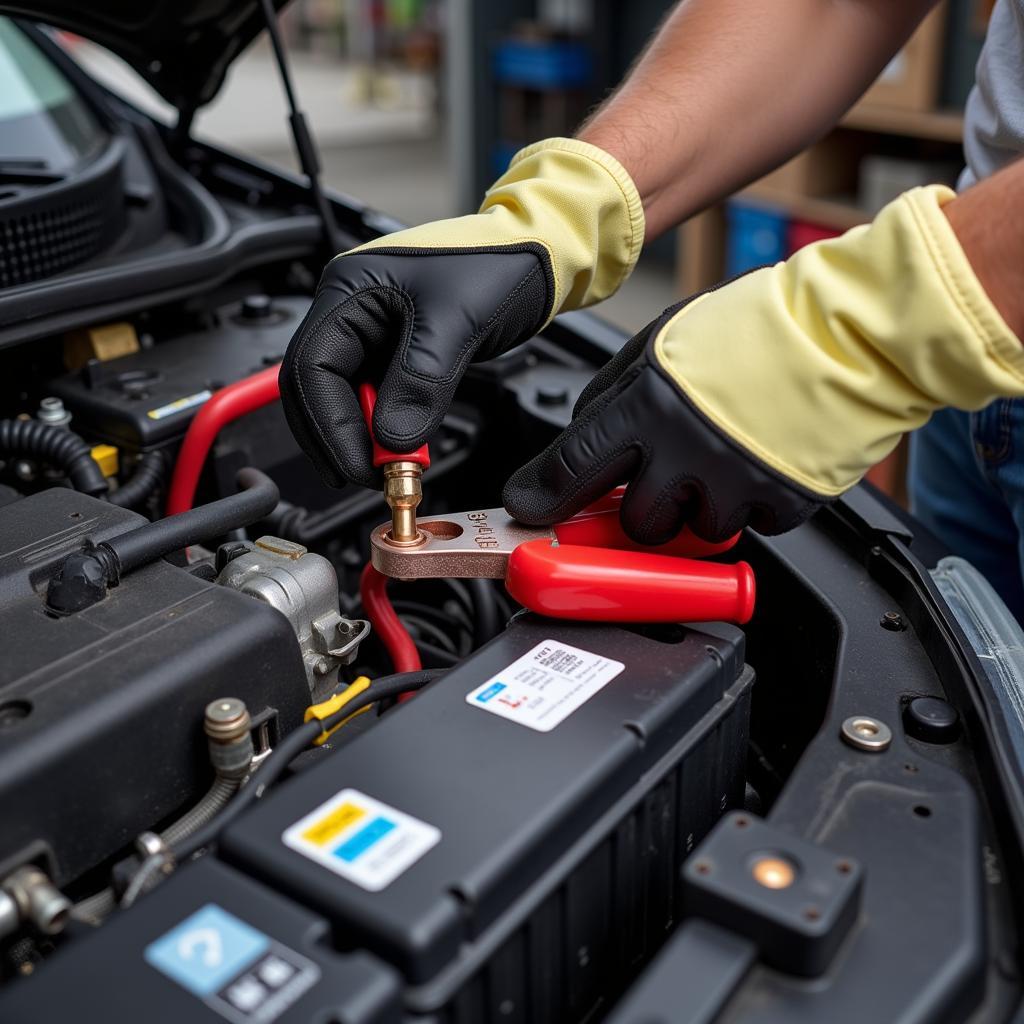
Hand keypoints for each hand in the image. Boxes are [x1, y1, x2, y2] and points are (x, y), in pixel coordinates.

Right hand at [280, 138, 642, 486]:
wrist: (539, 252)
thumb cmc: (501, 262)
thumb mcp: (458, 323)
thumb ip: (420, 381)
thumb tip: (390, 441)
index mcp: (349, 288)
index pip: (310, 368)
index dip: (329, 426)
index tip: (358, 466)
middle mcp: (350, 308)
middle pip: (314, 388)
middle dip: (337, 438)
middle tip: (371, 477)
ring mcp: (370, 331)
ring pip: (341, 398)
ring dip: (359, 438)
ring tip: (391, 468)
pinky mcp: (394, 351)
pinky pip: (373, 398)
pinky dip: (382, 428)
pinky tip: (401, 448)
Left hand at [505, 186, 1023, 541]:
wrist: (847, 332)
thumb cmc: (755, 330)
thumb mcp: (663, 341)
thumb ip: (616, 394)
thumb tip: (584, 435)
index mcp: (647, 405)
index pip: (572, 466)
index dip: (542, 494)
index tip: (527, 507)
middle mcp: (685, 450)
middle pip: (636, 523)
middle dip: (644, 509)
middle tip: (667, 477)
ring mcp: (735, 482)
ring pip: (696, 532)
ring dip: (702, 506)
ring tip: (726, 457)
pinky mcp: (782, 502)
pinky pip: (751, 527)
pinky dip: (751, 504)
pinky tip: (761, 461)